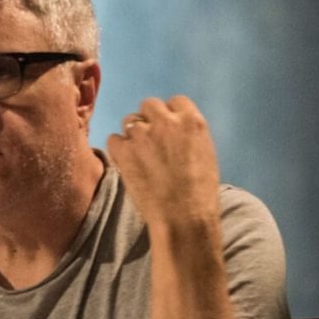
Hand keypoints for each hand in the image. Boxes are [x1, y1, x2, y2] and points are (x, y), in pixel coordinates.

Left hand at [105, 95, 220, 229]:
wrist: (183, 217)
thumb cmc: (200, 193)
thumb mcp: (204, 154)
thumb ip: (188, 136)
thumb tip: (175, 132)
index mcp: (192, 121)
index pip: (176, 101)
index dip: (170, 115)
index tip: (168, 129)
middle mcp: (167, 121)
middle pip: (149, 105)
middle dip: (149, 120)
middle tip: (150, 141)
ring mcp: (143, 134)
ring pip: (129, 120)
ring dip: (132, 134)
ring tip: (139, 156)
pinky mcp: (124, 150)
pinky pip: (114, 139)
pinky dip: (119, 150)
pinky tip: (128, 165)